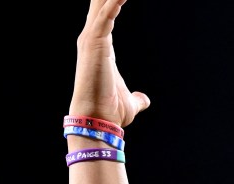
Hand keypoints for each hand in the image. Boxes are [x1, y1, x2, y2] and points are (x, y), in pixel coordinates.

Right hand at [70, 0, 150, 126]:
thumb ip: (136, 98)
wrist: (97, 121)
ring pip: (103, 2)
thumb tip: (143, 100)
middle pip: (100, 0)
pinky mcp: (95, 41)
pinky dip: (116, 0)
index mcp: (99, 45)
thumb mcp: (129, 102)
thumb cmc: (110, 112)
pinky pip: (107, 12)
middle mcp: (91, 37)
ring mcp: (91, 37)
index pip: (105, 11)